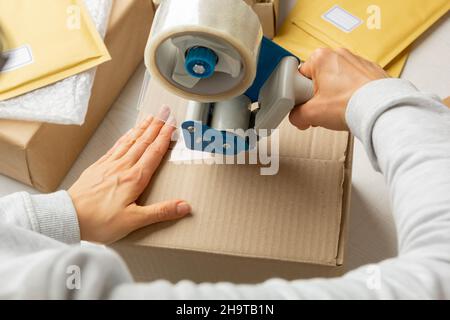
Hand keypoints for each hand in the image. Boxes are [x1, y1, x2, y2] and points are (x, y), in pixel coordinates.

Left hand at [68, 107, 190, 243]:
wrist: (68, 218)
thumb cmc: (98, 221)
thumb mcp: (134, 221)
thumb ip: (161, 211)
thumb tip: (184, 206)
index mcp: (134, 178)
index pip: (154, 152)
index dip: (165, 136)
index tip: (173, 124)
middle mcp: (123, 167)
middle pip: (143, 141)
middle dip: (156, 125)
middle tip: (165, 112)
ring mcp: (109, 165)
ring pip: (130, 140)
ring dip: (142, 128)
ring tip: (150, 117)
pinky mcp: (98, 167)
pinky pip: (116, 146)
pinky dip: (125, 137)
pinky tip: (128, 134)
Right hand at [289, 48, 388, 130]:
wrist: (382, 110)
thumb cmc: (350, 104)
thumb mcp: (312, 114)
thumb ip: (296, 115)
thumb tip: (297, 117)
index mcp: (320, 57)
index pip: (299, 77)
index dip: (300, 96)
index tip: (306, 106)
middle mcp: (339, 54)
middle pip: (317, 79)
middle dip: (317, 97)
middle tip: (323, 110)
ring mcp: (357, 61)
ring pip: (336, 82)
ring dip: (334, 97)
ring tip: (340, 110)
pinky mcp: (371, 70)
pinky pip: (353, 83)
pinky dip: (351, 95)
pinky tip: (353, 107)